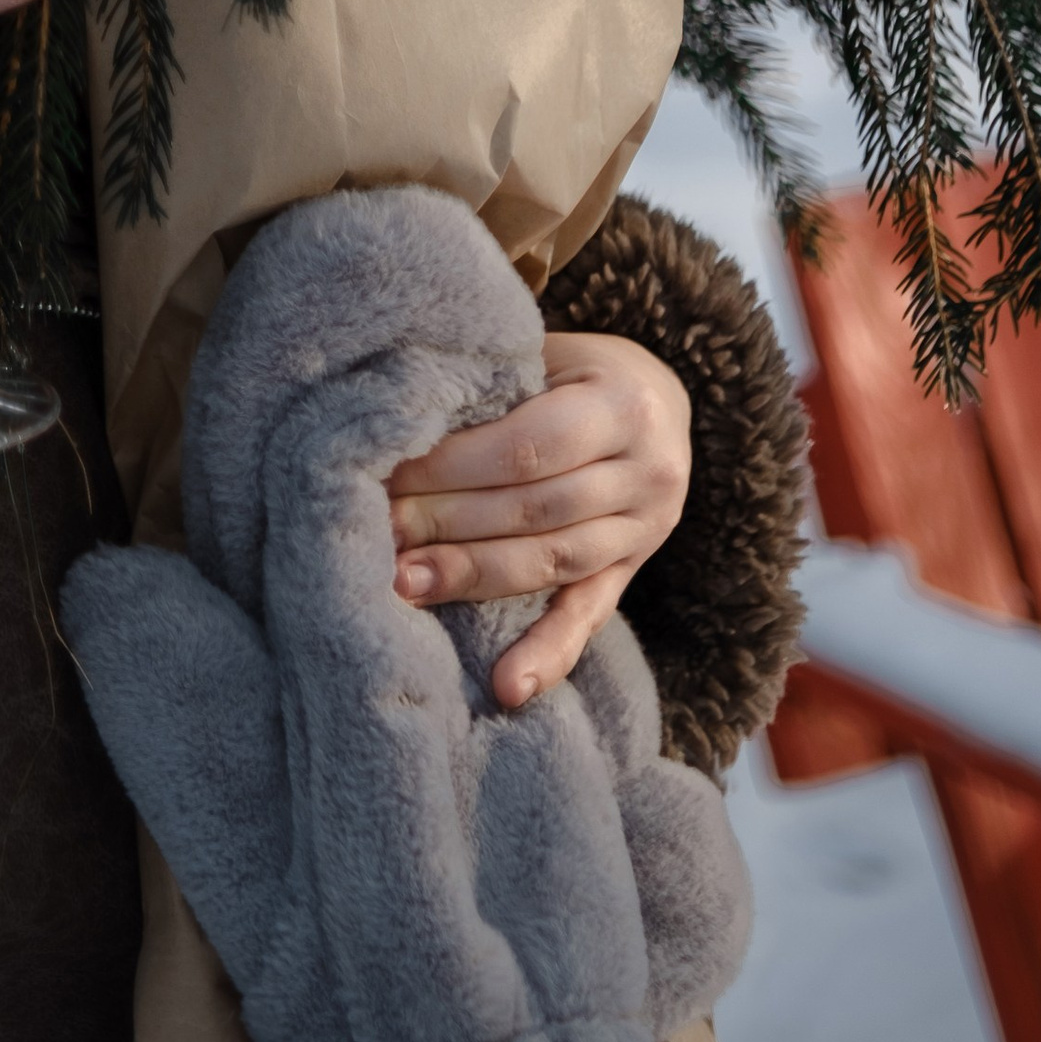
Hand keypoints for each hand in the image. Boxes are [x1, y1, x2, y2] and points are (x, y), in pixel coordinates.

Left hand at [386, 328, 690, 709]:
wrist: (661, 400)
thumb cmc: (578, 369)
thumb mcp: (550, 354)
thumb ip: (494, 384)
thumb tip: (398, 416)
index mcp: (625, 405)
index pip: (528, 447)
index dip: (453, 465)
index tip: (388, 475)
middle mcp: (648, 473)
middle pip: (535, 509)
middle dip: (448, 523)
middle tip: (379, 534)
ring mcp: (645, 531)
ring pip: (552, 562)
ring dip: (473, 578)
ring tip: (404, 584)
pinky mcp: (632, 573)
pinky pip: (589, 618)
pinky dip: (547, 655)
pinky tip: (506, 687)